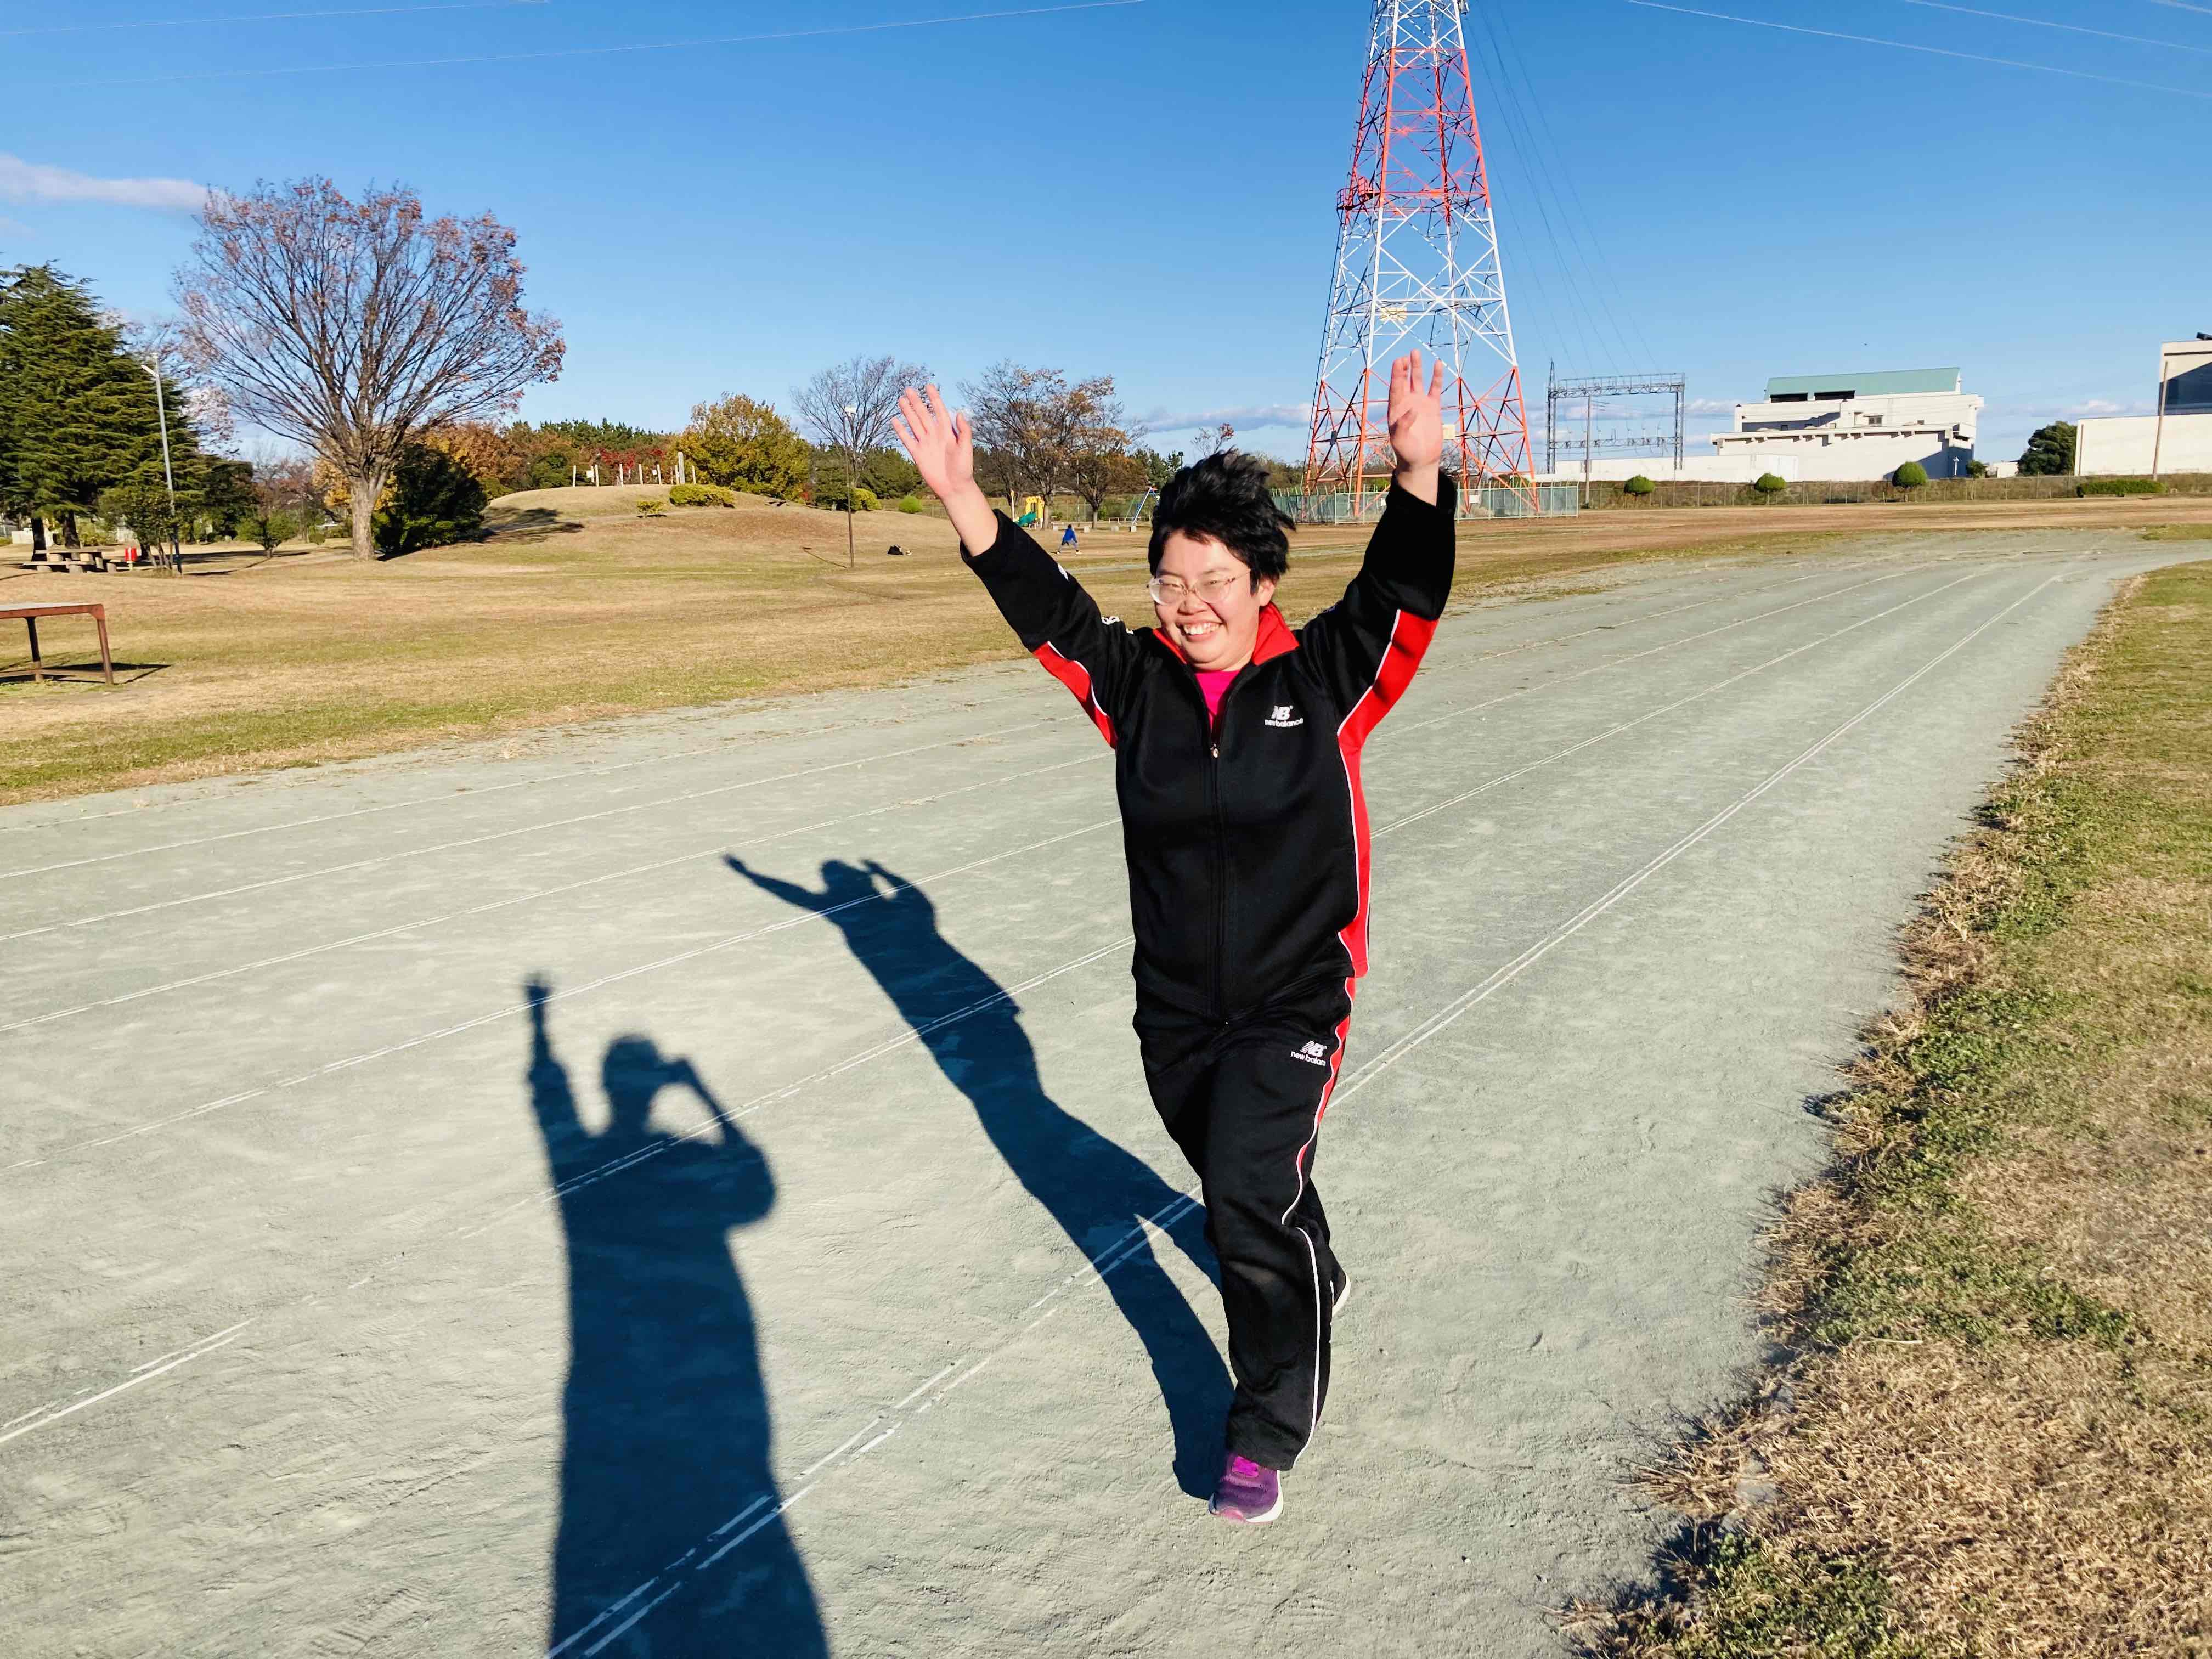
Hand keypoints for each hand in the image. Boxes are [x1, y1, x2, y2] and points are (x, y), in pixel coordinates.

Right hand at [893, 384, 975, 500]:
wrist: (954, 488)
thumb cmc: (964, 469)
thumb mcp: (966, 449)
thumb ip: (964, 432)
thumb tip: (959, 413)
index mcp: (947, 433)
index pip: (939, 411)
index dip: (934, 399)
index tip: (928, 386)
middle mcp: (935, 436)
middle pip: (923, 415)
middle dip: (916, 402)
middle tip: (909, 389)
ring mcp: (925, 444)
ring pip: (914, 424)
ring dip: (908, 412)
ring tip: (901, 399)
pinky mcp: (918, 454)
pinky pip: (907, 440)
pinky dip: (901, 430)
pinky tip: (895, 420)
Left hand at [1386, 350, 1446, 487]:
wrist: (1421, 459)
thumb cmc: (1406, 451)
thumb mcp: (1400, 441)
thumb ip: (1402, 426)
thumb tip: (1411, 411)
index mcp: (1396, 409)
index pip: (1395, 388)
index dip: (1396, 375)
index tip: (1398, 361)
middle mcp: (1406, 403)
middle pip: (1404, 381)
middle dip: (1404, 368)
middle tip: (1406, 355)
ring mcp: (1420, 403)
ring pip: (1418, 381)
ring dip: (1417, 368)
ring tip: (1416, 352)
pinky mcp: (1433, 407)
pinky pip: (1434, 389)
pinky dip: (1436, 377)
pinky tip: (1438, 364)